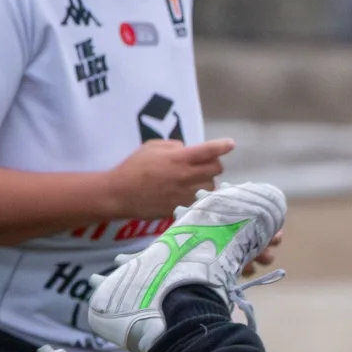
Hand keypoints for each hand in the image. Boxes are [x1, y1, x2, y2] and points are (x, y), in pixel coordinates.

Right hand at [106, 138, 233, 223]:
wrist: (120, 194)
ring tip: (194, 180)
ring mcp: (186, 194)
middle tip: (204, 164)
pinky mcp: (184, 207)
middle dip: (214, 164)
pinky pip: (201, 200)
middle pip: (216, 169)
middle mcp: (186, 176)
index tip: (230, 144)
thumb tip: (188, 150)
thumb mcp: (151, 147)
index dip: (221, 146)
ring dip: (207, 181)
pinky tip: (190, 192)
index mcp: (178, 158)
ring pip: (212, 186)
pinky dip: (200, 195)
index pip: (207, 151)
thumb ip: (174, 146)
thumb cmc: (134, 167)